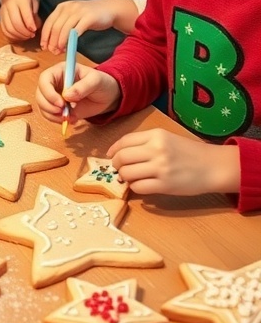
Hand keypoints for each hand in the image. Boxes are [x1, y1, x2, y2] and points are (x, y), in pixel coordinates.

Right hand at [0, 0, 39, 40]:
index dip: (30, 24)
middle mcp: (10, 5)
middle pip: (16, 23)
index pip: (25, 14)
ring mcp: (3, 11)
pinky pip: (4, 30)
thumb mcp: (34, 1)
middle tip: (32, 35)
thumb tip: (35, 28)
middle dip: (25, 32)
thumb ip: (35, 14)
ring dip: (18, 35)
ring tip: (26, 36)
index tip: (35, 30)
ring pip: (9, 28)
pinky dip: (11, 36)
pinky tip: (19, 36)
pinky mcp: (0, 17)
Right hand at [36, 61, 120, 123]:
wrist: (108, 96)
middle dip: (48, 106)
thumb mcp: (95, 81)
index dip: (48, 92)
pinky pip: (49, 115)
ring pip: (42, 106)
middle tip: (63, 113)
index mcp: (61, 71)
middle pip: (40, 94)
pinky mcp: (58, 108)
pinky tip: (71, 120)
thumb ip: (82, 87)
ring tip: (68, 118)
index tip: (61, 103)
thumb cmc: (102, 83)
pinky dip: (57, 120)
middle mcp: (55, 83)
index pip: (45, 79)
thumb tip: (67, 96)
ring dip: (51, 115)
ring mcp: (55, 96)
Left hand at [40, 0, 137, 53]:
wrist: (109, 9)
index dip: (44, 36)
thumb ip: (62, 25)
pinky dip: (70, 41)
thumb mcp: (73, 16)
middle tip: (52, 52)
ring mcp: (79, 11)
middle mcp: (69, 7)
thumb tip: (51, 42)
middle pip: (55, 27)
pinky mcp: (88, 17)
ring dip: (60, 43)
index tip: (44, 47)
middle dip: (52, 41)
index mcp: (62, 7)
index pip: (49, 22)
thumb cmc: (89, 16)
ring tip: (59, 51)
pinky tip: (69, 47)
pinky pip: (76, 31)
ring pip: (64, 30)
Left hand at [107, 129, 240, 196]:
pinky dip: (135, 188)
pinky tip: (142, 185)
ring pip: (127, 173)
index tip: (110, 156)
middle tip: (119, 169)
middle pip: (122, 157)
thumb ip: (146, 143)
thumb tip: (121, 153)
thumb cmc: (190, 152)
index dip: (114, 149)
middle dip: (116, 165)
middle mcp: (156, 149)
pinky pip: (139, 187)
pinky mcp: (164, 185)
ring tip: (131, 178)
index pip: (125, 141)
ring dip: (125, 177)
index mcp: (156, 135)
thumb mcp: (168, 138)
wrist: (213, 166)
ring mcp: (160, 168)